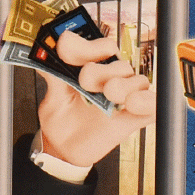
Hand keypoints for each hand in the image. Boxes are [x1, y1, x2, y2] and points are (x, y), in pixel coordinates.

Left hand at [37, 30, 155, 169]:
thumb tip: (44, 56)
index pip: (102, 47)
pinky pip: (151, 106)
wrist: (63, 149)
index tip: (68, 48)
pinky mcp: (133, 119)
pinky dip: (146, 101)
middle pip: (120, 63)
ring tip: (109, 93)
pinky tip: (132, 103)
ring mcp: (124, 99)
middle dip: (103, 69)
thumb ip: (53, 76)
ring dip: (124, 85)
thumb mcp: (52, 96)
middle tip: (84, 79)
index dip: (89, 46)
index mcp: (94, 67)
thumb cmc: (60, 118)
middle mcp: (112, 79)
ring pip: (138, 81)